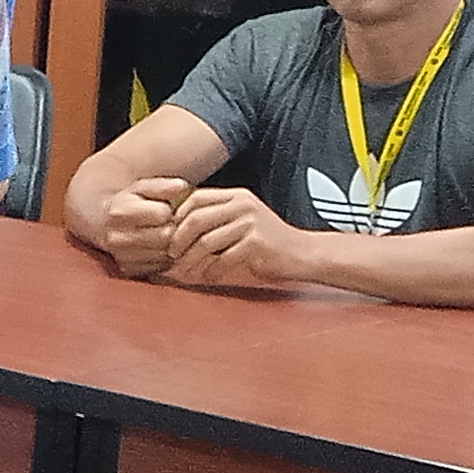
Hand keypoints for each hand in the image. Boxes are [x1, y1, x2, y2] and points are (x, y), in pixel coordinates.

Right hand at [100, 177, 191, 278]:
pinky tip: (156, 248)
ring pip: (164, 253)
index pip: (162, 214)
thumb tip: (181, 186)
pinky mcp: (128, 269)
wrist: (101, 222)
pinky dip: (162, 258)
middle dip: (170, 228)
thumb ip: (161, 186)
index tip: (164, 209)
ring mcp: (121, 256)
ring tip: (161, 234)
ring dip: (168, 245)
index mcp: (119, 212)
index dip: (168, 210)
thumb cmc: (128, 202)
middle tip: (166, 223)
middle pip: (164, 236)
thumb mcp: (140, 187)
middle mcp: (116, 237)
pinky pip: (158, 266)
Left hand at [163, 186, 306, 288]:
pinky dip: (212, 271)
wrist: (303, 254)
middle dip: (178, 240)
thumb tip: (177, 226)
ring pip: (206, 241)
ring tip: (187, 270)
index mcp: (237, 195)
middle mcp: (243, 204)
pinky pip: (223, 259)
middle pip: (196, 219)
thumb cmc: (267, 241)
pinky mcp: (256, 243)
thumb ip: (218, 217)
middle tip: (172, 255)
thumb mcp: (243, 219)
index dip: (177, 217)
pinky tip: (210, 277)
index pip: (195, 198)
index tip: (170, 235)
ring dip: (192, 260)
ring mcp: (250, 223)